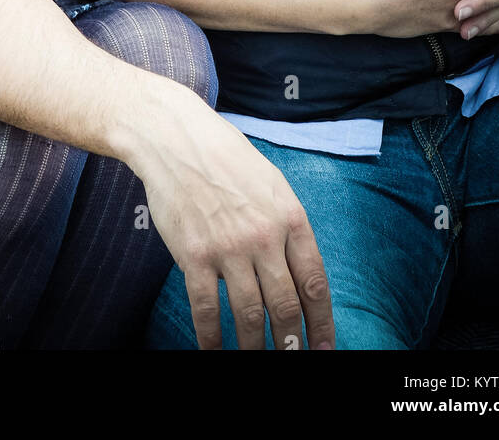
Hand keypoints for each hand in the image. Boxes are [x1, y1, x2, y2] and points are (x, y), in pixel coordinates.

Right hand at [131, 87, 334, 350]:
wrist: (176, 138)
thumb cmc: (225, 158)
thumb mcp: (271, 183)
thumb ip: (287, 226)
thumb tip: (299, 273)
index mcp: (290, 217)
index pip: (314, 282)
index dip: (321, 322)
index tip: (323, 347)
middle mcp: (264, 236)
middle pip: (285, 305)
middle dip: (290, 342)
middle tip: (291, 358)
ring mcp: (229, 248)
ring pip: (249, 315)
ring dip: (255, 347)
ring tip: (256, 360)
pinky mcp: (194, 256)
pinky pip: (206, 310)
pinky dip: (212, 339)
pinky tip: (215, 352)